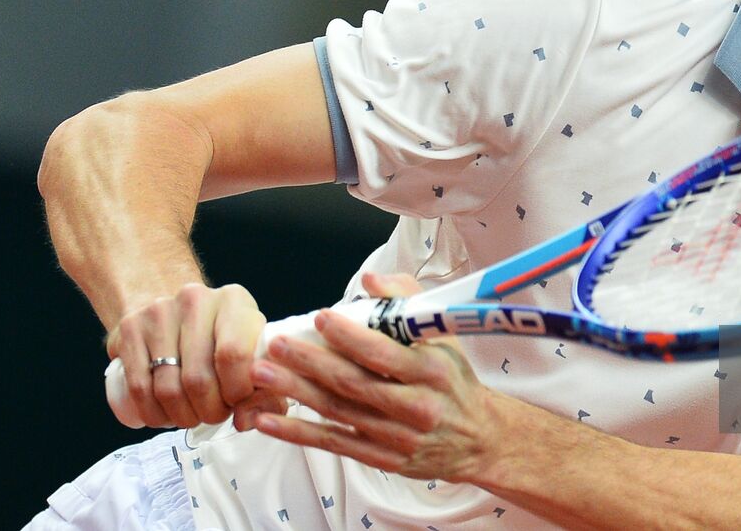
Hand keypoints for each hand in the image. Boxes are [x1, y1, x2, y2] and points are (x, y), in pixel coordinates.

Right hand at [106, 282, 283, 428]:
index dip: (236, 392)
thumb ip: (264, 388)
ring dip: (181, 416)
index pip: (234, 354)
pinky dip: (153, 413)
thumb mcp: (252, 349)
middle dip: (209, 410)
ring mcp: (158, 312)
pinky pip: (139, 387)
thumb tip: (247, 421)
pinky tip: (166, 416)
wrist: (176, 310)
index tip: (237, 403)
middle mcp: (194, 299)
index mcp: (233, 300)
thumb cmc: (223, 335)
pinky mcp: (130, 328)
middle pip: (198, 378)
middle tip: (214, 414)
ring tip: (192, 416)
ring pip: (167, 388)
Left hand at [250, 272, 496, 481]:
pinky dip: (298, 433)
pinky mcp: (382, 459)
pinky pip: (333, 444)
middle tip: (275, 344)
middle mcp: (415, 406)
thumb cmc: (454, 379)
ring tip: (261, 373)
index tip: (319, 318)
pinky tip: (268, 421)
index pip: (383, 353)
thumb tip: (369, 280)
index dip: (348, 336)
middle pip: (352, 384)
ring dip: (295, 392)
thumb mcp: (444, 336)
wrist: (479, 438)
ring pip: (337, 412)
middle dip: (309, 362)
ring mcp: (397, 437)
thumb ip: (407, 300)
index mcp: (432, 371)